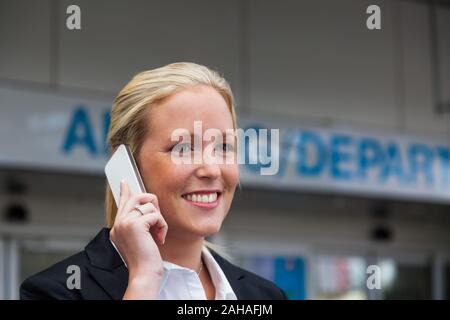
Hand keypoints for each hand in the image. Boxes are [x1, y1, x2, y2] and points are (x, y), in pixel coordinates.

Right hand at [110, 180, 167, 298]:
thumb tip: (145, 207)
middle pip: (137, 197)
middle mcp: (118, 223)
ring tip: (158, 233)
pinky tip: (159, 237)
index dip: (126, 191)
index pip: (123, 202)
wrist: (144, 273)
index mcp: (118, 226)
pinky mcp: (135, 225)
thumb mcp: (141, 237)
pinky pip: (155, 215)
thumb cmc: (145, 259)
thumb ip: (140, 222)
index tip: (125, 182)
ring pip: (149, 204)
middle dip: (153, 204)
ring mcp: (124, 223)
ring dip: (159, 218)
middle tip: (157, 220)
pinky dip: (162, 225)